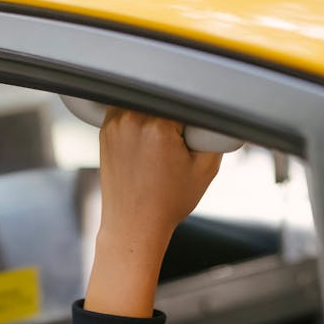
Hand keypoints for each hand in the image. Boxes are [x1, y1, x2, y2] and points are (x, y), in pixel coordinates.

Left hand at [85, 109, 221, 317]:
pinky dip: (140, 120)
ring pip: (146, 100)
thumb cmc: (167, 203)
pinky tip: (144, 145)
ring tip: (158, 147)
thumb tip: (217, 112)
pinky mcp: (106, 128)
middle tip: (174, 145)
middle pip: (165, 97)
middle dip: (174, 116)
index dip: (192, 117)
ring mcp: (115, 122)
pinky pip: (129, 109)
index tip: (189, 136)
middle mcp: (132, 118)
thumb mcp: (205, 170)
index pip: (185, 100)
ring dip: (156, 115)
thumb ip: (216, 133)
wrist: (133, 225)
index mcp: (157, 125)